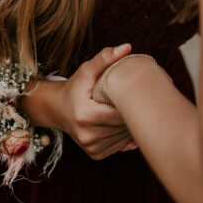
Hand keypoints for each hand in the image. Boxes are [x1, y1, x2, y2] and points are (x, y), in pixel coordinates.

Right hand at [54, 44, 137, 159]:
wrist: (59, 109)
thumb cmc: (76, 87)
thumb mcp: (87, 70)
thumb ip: (105, 58)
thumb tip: (127, 47)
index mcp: (85, 115)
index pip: (120, 113)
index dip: (132, 103)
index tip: (141, 92)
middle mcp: (88, 136)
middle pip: (124, 126)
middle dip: (134, 113)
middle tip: (143, 99)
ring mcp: (92, 148)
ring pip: (125, 137)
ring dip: (131, 124)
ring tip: (133, 109)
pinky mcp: (96, 154)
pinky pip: (120, 145)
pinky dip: (125, 133)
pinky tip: (124, 121)